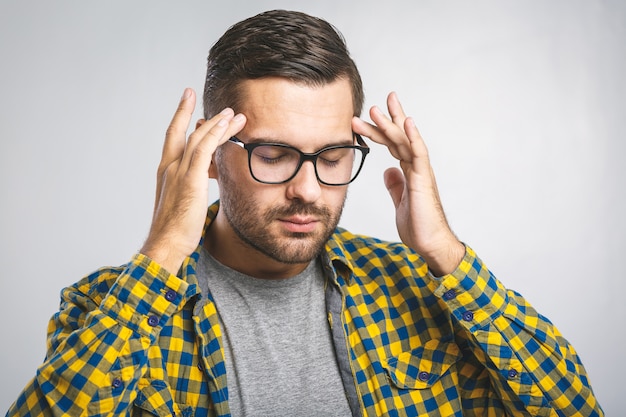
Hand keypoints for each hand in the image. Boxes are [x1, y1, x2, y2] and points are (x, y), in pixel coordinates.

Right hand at [140, 88, 245, 273]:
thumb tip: (202, 183)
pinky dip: (216, 134)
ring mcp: (179, 173)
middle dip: (190, 110)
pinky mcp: (190, 180)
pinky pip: (204, 150)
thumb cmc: (173, 231)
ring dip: (217, 123)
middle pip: (181, 131)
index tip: (186, 101)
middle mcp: (169, 168)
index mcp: (165, 173)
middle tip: (199, 96)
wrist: (164, 245)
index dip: (179, 118)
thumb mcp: (182, 204)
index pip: (172, 138)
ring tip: (233, 113)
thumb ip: (190, 189)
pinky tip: (228, 125)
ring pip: (198, 138)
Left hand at [352, 92, 463, 275]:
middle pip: (399, 138)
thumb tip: (388, 171)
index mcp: (410, 172)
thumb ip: (395, 185)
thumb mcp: (399, 202)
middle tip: (374, 103)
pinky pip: (419, 154)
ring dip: (391, 124)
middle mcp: (417, 168)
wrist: (431, 245)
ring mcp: (421, 172)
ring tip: (376, 109)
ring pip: (405, 142)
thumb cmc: (419, 227)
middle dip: (387, 119)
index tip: (371, 115)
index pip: (394, 145)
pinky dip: (413, 137)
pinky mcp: (424, 180)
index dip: (383, 129)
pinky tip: (407, 123)